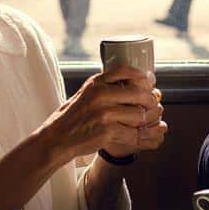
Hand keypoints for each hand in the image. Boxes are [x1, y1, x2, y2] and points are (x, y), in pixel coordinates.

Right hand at [38, 64, 162, 162]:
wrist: (55, 139)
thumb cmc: (72, 118)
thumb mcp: (85, 94)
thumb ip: (105, 87)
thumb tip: (136, 83)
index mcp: (95, 83)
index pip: (124, 70)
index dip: (141, 75)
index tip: (149, 81)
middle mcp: (100, 94)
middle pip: (139, 93)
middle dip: (150, 101)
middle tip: (153, 106)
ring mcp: (104, 113)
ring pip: (140, 114)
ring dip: (145, 121)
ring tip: (144, 123)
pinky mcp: (107, 131)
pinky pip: (133, 133)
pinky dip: (140, 136)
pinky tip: (139, 136)